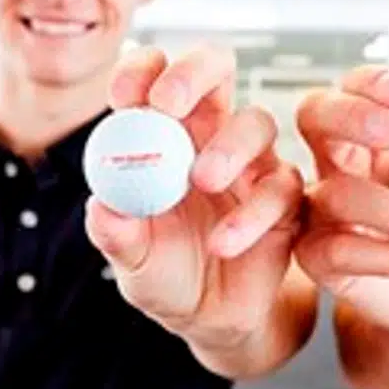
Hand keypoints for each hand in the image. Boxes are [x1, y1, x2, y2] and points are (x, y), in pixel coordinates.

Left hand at [84, 44, 304, 357]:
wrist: (210, 318)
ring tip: (201, 181)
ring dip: (228, 145)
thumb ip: (116, 233)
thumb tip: (102, 206)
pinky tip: (223, 243)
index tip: (122, 97)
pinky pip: (281, 187)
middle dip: (192, 73)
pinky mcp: (287, 197)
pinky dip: (252, 213)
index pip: (153, 77)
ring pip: (256, 121)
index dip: (141, 73)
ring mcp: (253, 162)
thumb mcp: (130, 259)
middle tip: (167, 103)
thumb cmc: (164, 274)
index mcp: (162, 133)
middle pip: (215, 70)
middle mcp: (210, 135)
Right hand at [294, 65, 388, 341]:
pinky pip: (337, 249)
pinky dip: (386, 255)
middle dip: (350, 115)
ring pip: (339, 193)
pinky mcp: (318, 258)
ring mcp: (323, 209)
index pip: (356, 90)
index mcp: (378, 135)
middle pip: (315, 116)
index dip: (370, 83)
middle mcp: (342, 164)